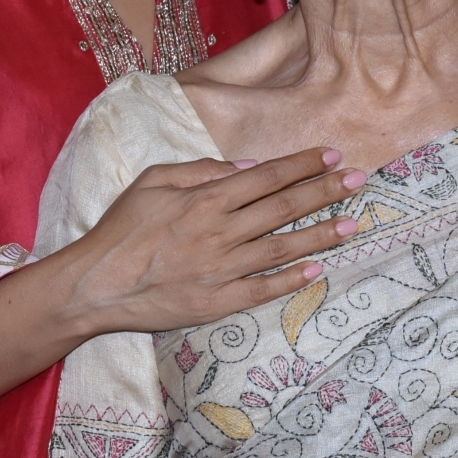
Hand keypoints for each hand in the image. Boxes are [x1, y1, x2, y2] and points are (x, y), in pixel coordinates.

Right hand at [0, 150, 363, 422]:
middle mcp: (223, 231)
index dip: (303, 165)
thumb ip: (199, 171)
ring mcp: (224, 269)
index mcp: (207, 199)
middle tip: (360, 181)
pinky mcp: (220, 301)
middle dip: (325, 191)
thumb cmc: (120, 230)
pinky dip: (292, 278)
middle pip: (284, 207)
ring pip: (283, 247)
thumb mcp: (151, 182)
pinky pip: (264, 288)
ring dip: (322, 234)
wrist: (97, 285)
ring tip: (353, 224)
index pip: (267, 177)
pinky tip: (316, 269)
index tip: (333, 156)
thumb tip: (243, 167)